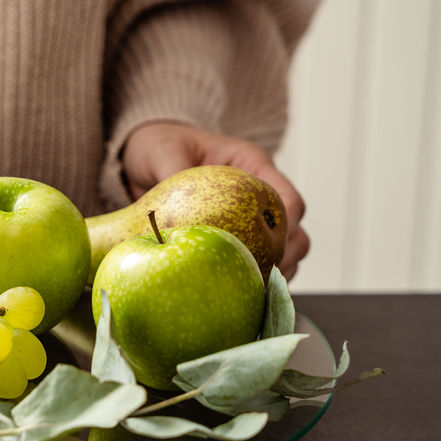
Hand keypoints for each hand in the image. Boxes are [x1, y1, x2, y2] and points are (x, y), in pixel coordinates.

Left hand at [123, 122, 308, 279]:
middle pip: (294, 230)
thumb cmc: (160, 145)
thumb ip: (173, 170)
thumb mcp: (163, 152)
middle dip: (287, 257)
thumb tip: (174, 202)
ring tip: (261, 293)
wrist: (146, 156)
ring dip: (277, 273)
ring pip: (281, 251)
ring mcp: (249, 217)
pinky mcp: (234, 237)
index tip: (274, 248)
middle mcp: (258, 193)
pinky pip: (252, 261)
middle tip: (269, 278)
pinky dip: (252, 278)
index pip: (287, 198)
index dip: (288, 225)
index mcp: (251, 165)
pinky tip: (243, 295)